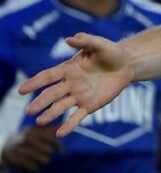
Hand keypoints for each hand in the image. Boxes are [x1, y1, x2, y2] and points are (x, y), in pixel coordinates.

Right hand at [0, 125, 62, 171]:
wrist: (4, 146)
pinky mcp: (11, 157)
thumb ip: (49, 130)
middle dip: (48, 153)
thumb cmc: (25, 139)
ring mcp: (17, 148)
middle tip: (51, 156)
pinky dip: (33, 166)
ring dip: (42, 160)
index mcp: (31, 131)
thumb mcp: (35, 132)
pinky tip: (36, 167)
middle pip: (43, 148)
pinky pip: (26, 164)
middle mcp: (24, 138)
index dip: (57, 145)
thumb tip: (63, 124)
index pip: (49, 137)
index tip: (62, 151)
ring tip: (45, 161)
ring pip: (35, 156)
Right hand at [18, 33, 135, 137]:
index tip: (21, 90)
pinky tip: (60, 133)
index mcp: (69, 69)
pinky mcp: (90, 105)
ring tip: (40, 122)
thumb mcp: (99, 44)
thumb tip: (69, 39)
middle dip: (40, 102)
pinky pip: (77, 116)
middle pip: (52, 94)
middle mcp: (70, 84)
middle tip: (29, 111)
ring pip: (61, 106)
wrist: (127, 65)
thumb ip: (85, 41)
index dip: (35, 83)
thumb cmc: (111, 52)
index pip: (48, 77)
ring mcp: (79, 96)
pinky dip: (69, 125)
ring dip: (51, 114)